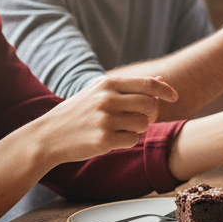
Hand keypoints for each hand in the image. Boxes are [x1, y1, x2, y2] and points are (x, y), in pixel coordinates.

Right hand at [35, 75, 177, 164]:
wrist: (48, 136)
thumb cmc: (78, 113)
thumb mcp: (99, 92)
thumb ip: (130, 86)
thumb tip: (161, 80)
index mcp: (107, 84)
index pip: (148, 84)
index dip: (166, 91)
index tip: (174, 97)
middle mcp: (107, 99)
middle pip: (150, 105)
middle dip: (150, 113)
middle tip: (139, 119)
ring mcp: (106, 120)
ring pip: (144, 124)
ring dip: (137, 128)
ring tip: (119, 128)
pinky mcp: (104, 140)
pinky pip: (133, 140)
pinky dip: (127, 141)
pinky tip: (111, 139)